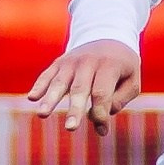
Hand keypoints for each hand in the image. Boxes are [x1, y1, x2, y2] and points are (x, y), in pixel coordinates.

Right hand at [26, 39, 140, 135]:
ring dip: (50, 99)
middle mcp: (88, 62)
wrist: (107, 35)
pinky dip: (39, 86)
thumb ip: (120, 100)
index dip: (100, 113)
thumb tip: (100, 122)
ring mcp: (71, 62)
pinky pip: (47, 75)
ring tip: (42, 114)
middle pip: (80, 89)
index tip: (103, 130)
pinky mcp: (59, 63)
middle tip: (71, 128)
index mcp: (109, 66)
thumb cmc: (121, 65)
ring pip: (59, 82)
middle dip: (75, 109)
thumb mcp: (132, 79)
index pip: (102, 93)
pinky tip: (32, 98)